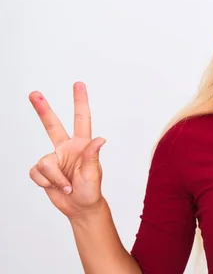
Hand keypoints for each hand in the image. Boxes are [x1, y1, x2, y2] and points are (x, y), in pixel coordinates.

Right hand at [28, 82, 106, 218]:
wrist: (80, 207)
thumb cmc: (91, 190)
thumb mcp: (93, 173)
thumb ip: (92, 156)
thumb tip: (100, 139)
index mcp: (82, 144)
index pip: (81, 119)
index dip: (80, 101)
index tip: (78, 84)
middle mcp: (67, 148)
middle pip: (52, 125)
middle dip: (42, 110)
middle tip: (33, 93)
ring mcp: (54, 159)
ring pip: (44, 162)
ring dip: (54, 178)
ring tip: (67, 186)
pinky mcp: (43, 171)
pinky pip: (37, 173)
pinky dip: (46, 182)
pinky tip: (56, 187)